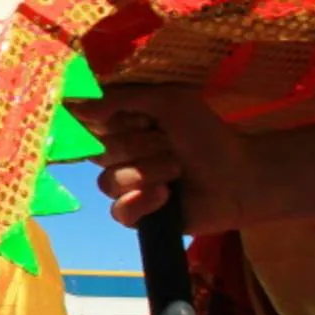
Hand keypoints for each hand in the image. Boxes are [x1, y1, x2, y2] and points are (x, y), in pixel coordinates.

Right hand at [68, 86, 253, 232]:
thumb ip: (122, 99)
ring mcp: (127, 185)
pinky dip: (141, 202)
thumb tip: (75, 105)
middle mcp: (120, 153)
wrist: (239, 177)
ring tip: (177, 170)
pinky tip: (165, 195)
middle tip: (168, 143)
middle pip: (97, 152)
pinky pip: (119, 210)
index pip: (88, 123)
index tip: (135, 118)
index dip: (106, 122)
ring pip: (108, 181)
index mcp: (124, 124)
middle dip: (135, 146)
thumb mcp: (169, 102)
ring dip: (146, 172)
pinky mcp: (137, 215)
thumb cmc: (208, 134)